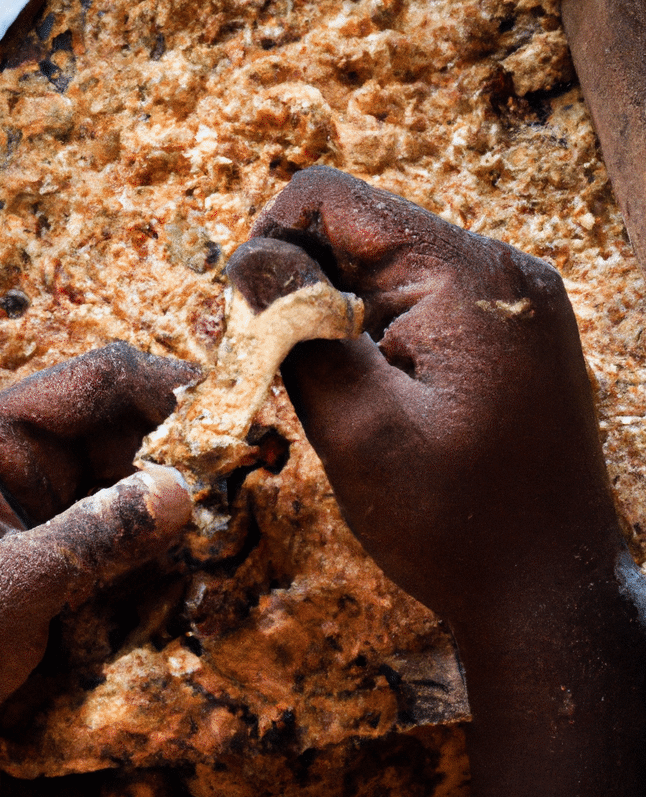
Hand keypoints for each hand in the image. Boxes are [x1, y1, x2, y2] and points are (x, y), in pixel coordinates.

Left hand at [0, 343, 194, 796]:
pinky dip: (154, 533)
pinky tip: (177, 565)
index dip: (167, 388)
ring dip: (172, 495)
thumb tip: (176, 489)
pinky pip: (122, 512)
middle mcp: (23, 451)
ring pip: (132, 466)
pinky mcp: (57, 532)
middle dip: (180, 448)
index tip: (229, 419)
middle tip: (236, 489)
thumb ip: (83, 544)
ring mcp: (42, 492)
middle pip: (125, 420)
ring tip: (214, 533)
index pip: (97, 380)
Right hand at [227, 166, 613, 618]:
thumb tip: (246, 259)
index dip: (267, 243)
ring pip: (373, 269)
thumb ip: (298, 333)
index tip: (245, 317)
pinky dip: (361, 335)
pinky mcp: (497, 333)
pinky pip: (405, 302)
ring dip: (325, 317)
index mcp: (465, 275)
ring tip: (321, 390)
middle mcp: (493, 269)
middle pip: (352, 231)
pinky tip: (359, 393)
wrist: (551, 597)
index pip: (331, 199)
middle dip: (294, 286)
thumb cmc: (459, 525)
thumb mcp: (361, 430)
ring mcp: (502, 299)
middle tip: (266, 362)